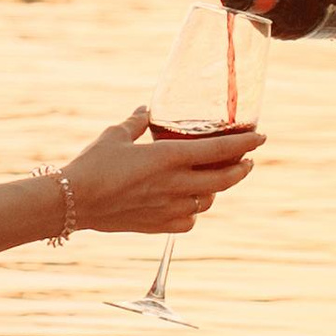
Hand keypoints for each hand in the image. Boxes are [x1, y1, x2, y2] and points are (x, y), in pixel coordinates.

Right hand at [64, 107, 261, 235]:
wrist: (74, 202)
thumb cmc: (93, 164)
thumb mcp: (116, 134)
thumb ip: (138, 122)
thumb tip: (147, 110)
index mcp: (169, 157)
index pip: (220, 149)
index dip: (245, 143)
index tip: (261, 138)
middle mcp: (175, 184)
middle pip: (224, 179)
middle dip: (242, 168)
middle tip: (248, 160)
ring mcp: (169, 208)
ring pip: (208, 201)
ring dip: (217, 189)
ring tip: (216, 180)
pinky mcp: (158, 225)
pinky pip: (189, 221)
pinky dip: (194, 212)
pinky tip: (188, 204)